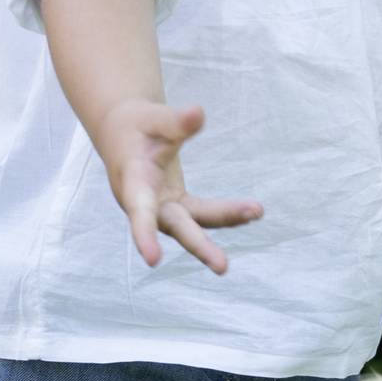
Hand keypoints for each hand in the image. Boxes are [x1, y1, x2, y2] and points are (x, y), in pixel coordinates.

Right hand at [96, 98, 262, 274]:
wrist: (124, 134)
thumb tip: (199, 113)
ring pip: (195, 222)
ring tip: (257, 211)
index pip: (139, 212)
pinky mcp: (177, 207)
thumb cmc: (136, 126)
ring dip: (226, 219)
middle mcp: (146, 204)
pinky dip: (227, 212)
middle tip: (223, 266)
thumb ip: (175, 122)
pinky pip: (204, 213)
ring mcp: (163, 209)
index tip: (153, 260)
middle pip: (175, 227)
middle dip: (199, 246)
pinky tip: (253, 211)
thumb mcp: (152, 118)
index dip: (144, 235)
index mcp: (132, 182)